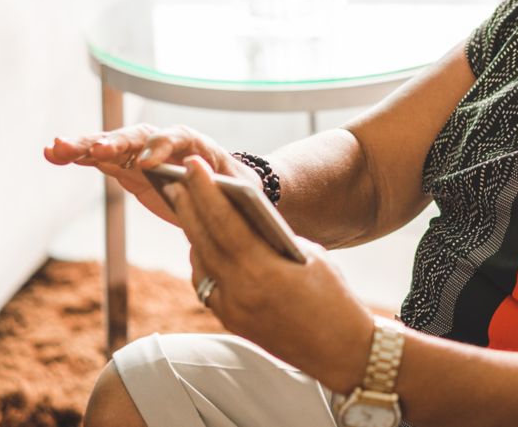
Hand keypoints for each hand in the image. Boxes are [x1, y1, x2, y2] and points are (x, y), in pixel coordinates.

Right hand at [43, 123, 261, 226]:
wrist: (226, 189)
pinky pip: (101, 158)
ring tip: (57, 148)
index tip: (148, 162)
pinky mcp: (127, 166)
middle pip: (140, 136)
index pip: (178, 138)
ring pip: (113, 144)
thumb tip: (218, 207)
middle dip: (117, 142)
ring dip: (85, 145)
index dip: (162, 147)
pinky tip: (53, 154)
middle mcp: (166, 142)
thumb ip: (224, 200)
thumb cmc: (235, 193)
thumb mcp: (237, 197)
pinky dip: (79, 155)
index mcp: (197, 146)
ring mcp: (144, 152)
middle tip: (95, 151)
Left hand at [165, 155, 375, 392]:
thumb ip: (272, 238)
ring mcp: (232, 310)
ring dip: (193, 232)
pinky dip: (204, 260)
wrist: (341, 350)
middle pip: (203, 241)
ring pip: (201, 263)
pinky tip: (204, 243)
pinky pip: (207, 284)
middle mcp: (240, 293)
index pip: (224, 223)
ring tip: (188, 205)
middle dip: (189, 206)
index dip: (205, 192)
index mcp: (264, 271)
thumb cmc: (334, 296)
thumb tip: (243, 220)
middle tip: (176, 179)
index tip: (192, 167)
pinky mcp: (231, 321)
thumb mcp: (309, 256)